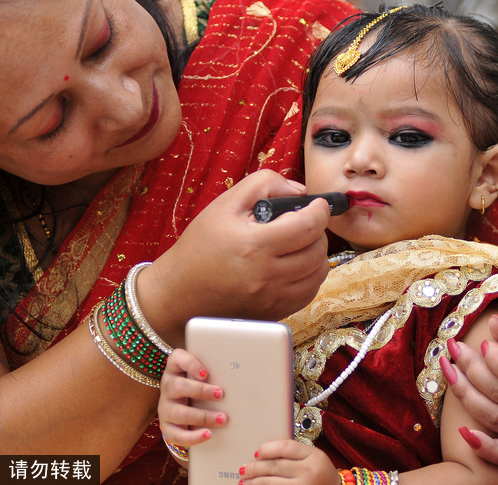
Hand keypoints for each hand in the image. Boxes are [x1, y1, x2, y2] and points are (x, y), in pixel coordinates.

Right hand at [141, 170, 331, 342]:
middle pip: (317, 250)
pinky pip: (309, 293)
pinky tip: (294, 265)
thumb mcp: (225, 204)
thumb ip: (263, 184)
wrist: (178, 292)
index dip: (320, 210)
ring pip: (318, 274)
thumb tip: (300, 190)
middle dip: (318, 231)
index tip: (317, 204)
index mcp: (254, 246)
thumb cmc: (199, 246)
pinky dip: (309, 276)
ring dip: (316, 254)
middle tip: (304, 222)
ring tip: (299, 243)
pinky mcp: (273, 313)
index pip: (308, 226)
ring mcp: (272, 299)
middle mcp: (266, 276)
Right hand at [158, 349, 226, 448]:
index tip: (206, 374)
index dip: (190, 365)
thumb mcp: (200, 377)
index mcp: (175, 370)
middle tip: (221, 394)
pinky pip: (176, 434)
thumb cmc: (197, 388)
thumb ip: (213, 371)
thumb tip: (241, 373)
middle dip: (201, 391)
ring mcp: (165, 408)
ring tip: (222, 419)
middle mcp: (167, 387)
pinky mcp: (167, 427)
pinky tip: (208, 434)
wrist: (181, 412)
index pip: (176, 359)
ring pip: (179, 412)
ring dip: (202, 416)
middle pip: (178, 387)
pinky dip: (194, 436)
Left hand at [239, 439, 336, 484]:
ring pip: (271, 483)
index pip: (286, 447)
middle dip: (254, 468)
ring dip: (254, 483)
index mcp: (314, 456)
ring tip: (244, 481)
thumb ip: (294, 453)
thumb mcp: (314, 458)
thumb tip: (262, 452)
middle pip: (275, 466)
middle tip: (242, 469)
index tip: (256, 453)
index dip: (268, 449)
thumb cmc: (321, 474)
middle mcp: (310, 472)